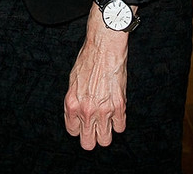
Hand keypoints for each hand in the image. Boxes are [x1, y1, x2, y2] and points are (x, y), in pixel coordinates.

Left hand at [63, 5, 128, 149]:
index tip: (82, 123)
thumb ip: (75, 100)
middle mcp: (86, 110)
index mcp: (72, 103)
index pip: (73, 131)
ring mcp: (103, 110)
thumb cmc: (88, 60)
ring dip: (106, 132)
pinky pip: (120, 128)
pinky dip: (118, 122)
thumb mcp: (73, 81)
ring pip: (105, 140)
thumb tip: (78, 114)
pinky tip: (116, 112)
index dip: (78, 128)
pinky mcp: (119, 106)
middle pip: (88, 143)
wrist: (104, 48)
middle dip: (91, 138)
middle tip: (95, 128)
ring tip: (106, 121)